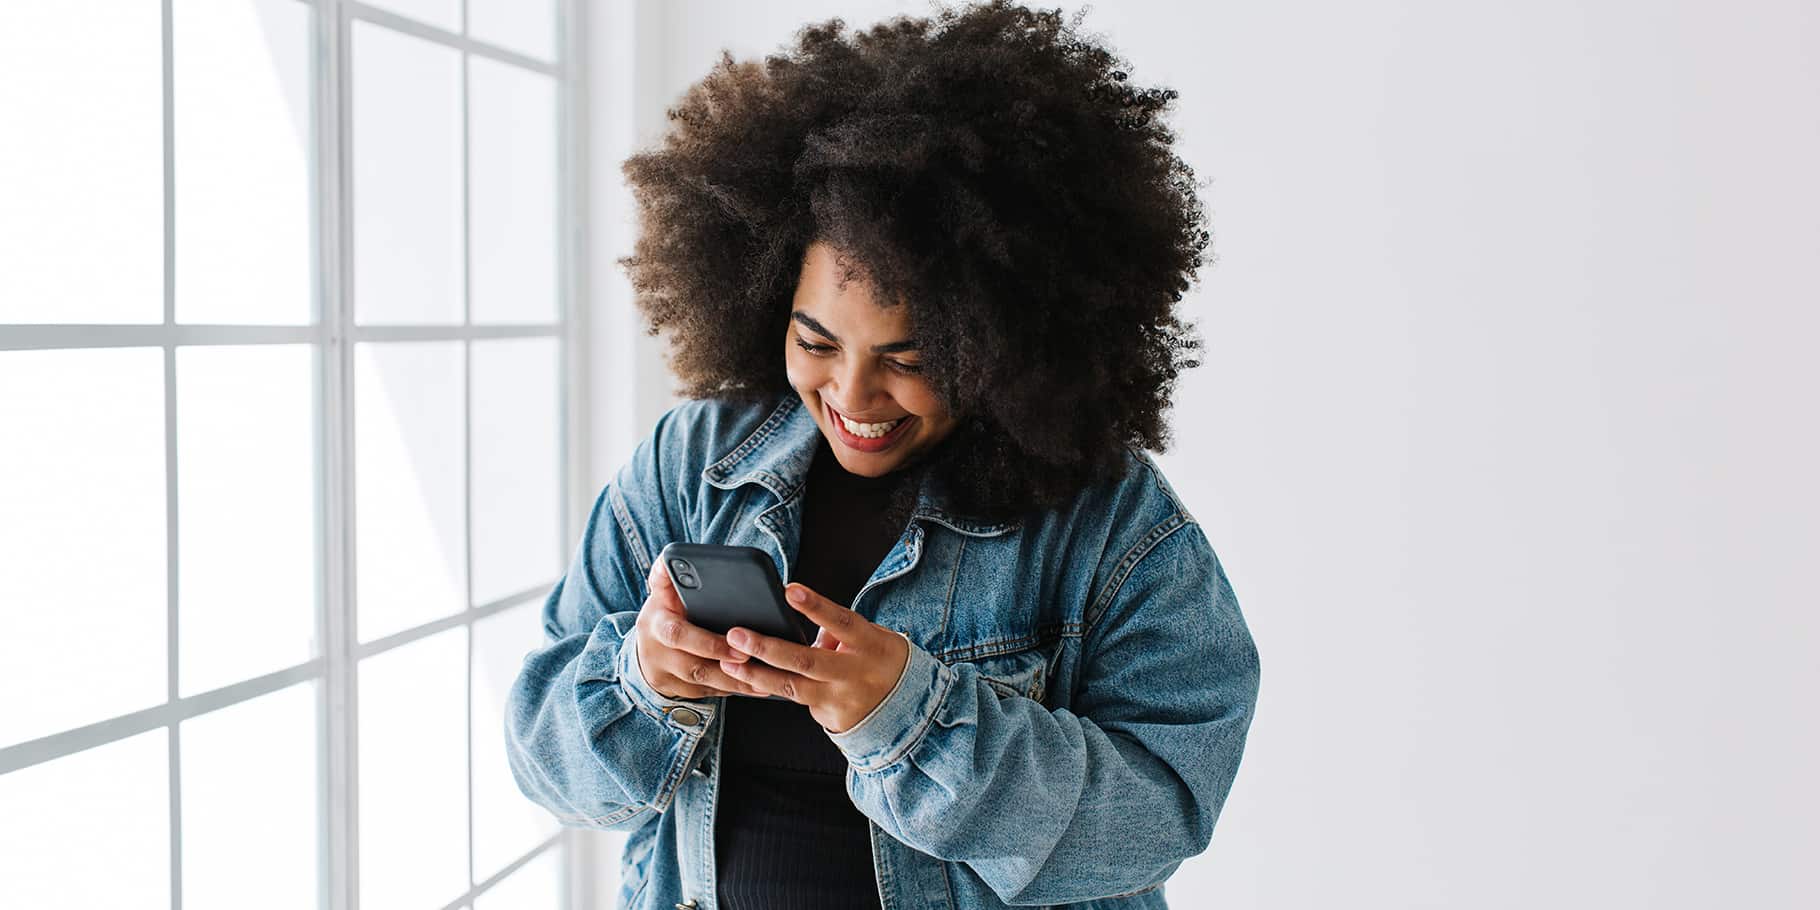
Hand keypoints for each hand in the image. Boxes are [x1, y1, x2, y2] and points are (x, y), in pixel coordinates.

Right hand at [632, 558, 761, 699]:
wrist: (645, 650)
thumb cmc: (663, 613)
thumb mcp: (660, 592)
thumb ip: (667, 575)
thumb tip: (670, 558)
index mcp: (655, 625)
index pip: (677, 634)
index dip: (706, 641)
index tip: (735, 639)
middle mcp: (659, 654)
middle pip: (693, 666)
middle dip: (725, 664)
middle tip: (752, 657)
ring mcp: (670, 677)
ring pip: (706, 685)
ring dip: (737, 682)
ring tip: (767, 678)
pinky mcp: (683, 692)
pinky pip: (712, 694)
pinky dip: (735, 690)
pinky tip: (760, 687)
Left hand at [717, 582, 911, 733]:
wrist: (909, 709)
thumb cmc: (882, 660)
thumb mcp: (874, 637)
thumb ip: (840, 629)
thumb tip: (801, 621)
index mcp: (871, 645)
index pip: (841, 621)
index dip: (816, 606)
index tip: (789, 589)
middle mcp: (855, 673)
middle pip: (806, 660)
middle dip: (768, 647)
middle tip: (736, 634)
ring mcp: (841, 699)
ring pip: (793, 687)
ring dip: (757, 675)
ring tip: (728, 662)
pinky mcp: (830, 718)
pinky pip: (797, 699)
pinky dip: (771, 688)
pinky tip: (746, 679)